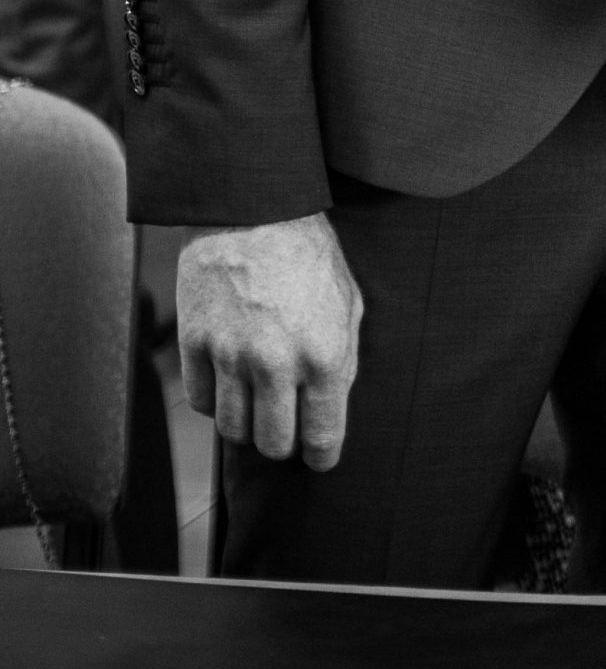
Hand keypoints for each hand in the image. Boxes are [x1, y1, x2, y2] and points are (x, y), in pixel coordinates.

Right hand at [178, 214, 362, 469]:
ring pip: (233, 431)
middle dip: (283, 442)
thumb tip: (330, 409)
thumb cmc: (309, 255)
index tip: (318, 459)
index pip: (321, 437)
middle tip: (286, 425)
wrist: (254, 209)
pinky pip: (202, 402)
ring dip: (247, 424)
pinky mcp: (195, 344)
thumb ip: (343, 359)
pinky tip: (230, 378)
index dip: (321, 456)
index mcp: (324, 354)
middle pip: (273, 444)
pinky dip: (216, 399)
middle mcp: (277, 364)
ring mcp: (232, 356)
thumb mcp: (348, 302)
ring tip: (258, 401)